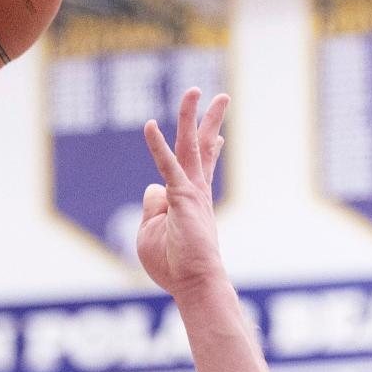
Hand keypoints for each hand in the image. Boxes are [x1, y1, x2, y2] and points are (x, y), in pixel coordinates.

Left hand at [137, 88, 228, 299]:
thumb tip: (151, 187)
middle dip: (208, 121)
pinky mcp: (181, 197)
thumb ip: (151, 207)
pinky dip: (156, 145)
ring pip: (189, 147)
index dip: (208, 150)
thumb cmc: (171, 263)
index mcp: (189, 200)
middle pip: (201, 149)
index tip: (219, 136)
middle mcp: (194, 191)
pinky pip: (166, 165)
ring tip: (194, 91)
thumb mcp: (151, 233)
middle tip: (221, 97)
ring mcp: (190, 191)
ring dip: (190, 118)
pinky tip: (149, 126)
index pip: (197, 168)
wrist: (191, 281)